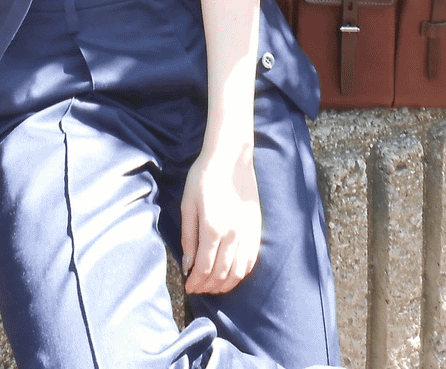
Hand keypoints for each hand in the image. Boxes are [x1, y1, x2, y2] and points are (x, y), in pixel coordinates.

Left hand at [179, 141, 261, 295]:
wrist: (230, 155)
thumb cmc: (204, 176)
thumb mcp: (188, 204)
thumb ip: (188, 237)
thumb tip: (188, 265)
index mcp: (212, 228)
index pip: (204, 268)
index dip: (195, 282)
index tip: (188, 287)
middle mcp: (233, 234)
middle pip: (221, 273)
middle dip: (208, 286)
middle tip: (198, 289)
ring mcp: (247, 231)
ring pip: (239, 271)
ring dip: (226, 284)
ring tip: (214, 286)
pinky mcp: (257, 226)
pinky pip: (252, 259)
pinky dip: (242, 273)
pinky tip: (233, 275)